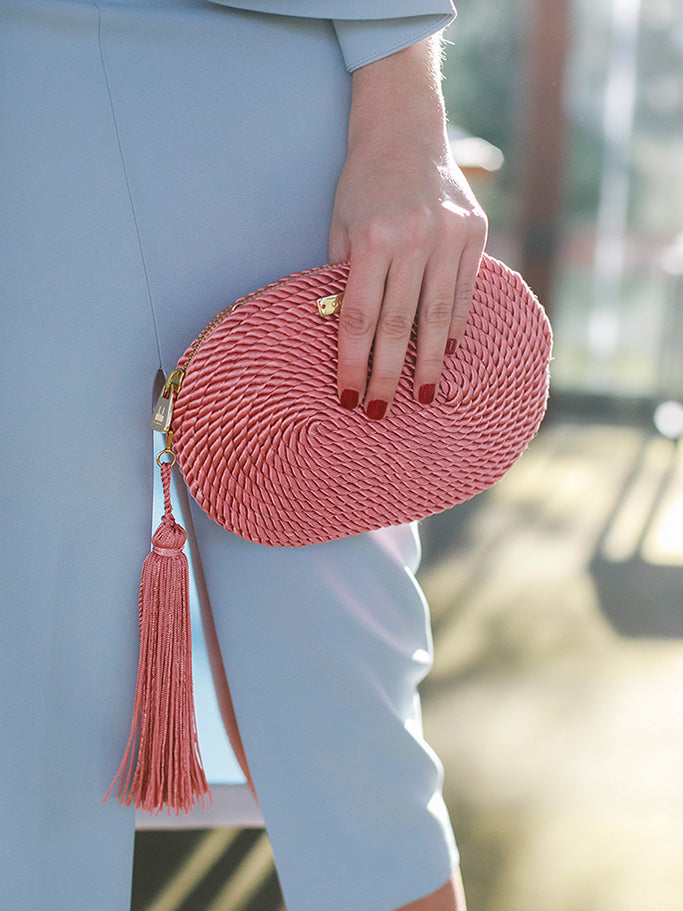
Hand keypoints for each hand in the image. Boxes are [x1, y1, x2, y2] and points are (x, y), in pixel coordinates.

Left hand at [328, 36, 487, 418]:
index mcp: (372, 239)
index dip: (354, 363)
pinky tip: (448, 352)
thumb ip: (345, 276)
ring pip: (438, 316)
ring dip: (430, 363)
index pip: (360, 318)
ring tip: (425, 397)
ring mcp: (448, 236)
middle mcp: (413, 239)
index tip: (349, 397)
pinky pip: (464, 292)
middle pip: (399, 326)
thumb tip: (349, 332)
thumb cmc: (362, 182)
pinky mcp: (473, 233)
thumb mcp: (340, 224)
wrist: (405, 128)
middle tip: (382, 412)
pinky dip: (455, 326)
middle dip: (388, 375)